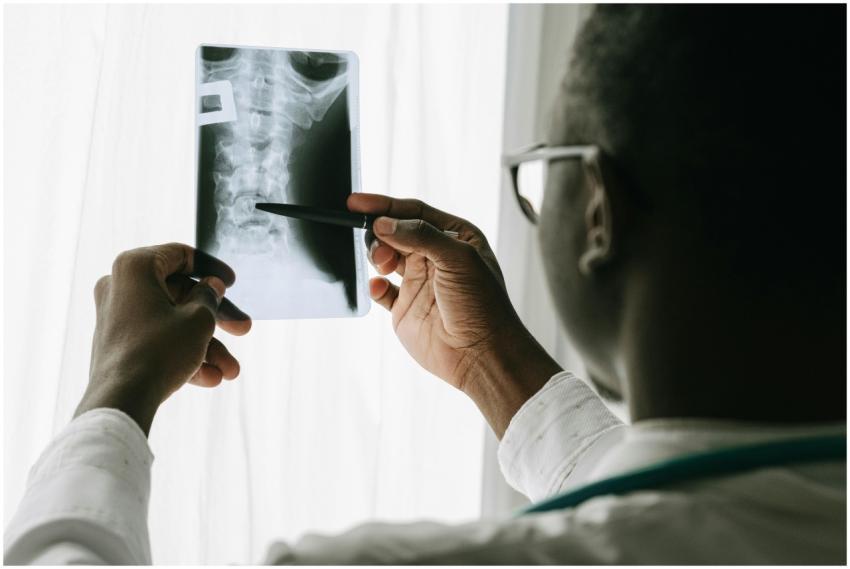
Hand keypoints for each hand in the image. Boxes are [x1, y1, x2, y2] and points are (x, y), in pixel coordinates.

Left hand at [74, 243, 251, 434]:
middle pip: (181, 294)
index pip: (180, 255)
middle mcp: (120, 287)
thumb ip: (209, 297)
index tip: (232, 282)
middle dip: (217, 318)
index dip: (211, 267)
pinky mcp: (118, 343)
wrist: (120, 401)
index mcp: (136, 267)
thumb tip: (211, 286)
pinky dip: (184, 354)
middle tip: (244, 328)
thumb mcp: (198, 320)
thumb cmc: (159, 352)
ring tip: (231, 370)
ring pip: (172, 322)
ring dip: (206, 344)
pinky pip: (158, 340)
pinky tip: (211, 378)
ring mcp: (117, 316)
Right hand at [348, 195, 561, 435]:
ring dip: (377, 255)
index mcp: (455, 237)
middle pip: (395, 231)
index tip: (355, 203)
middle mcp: (436, 257)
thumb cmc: (482, 305)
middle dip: (380, 232)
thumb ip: (420, 235)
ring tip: (382, 265)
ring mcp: (419, 282)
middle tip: (378, 245)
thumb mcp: (458, 258)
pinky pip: (381, 290)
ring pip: (385, 257)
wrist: (480, 355)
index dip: (385, 206)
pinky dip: (374, 286)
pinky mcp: (405, 308)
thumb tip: (383, 223)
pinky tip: (378, 287)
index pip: (414, 213)